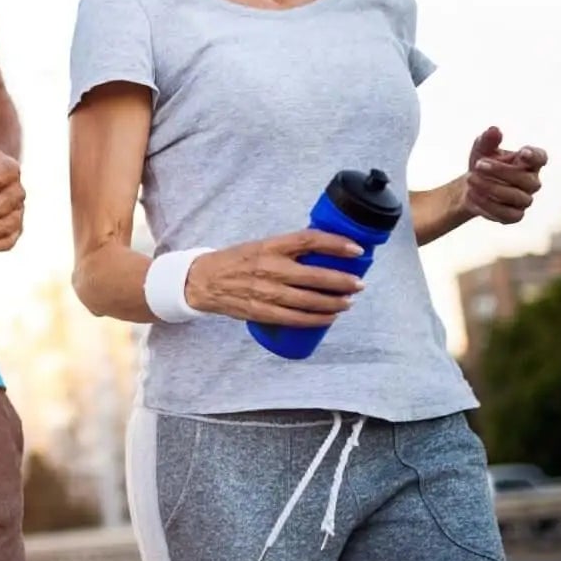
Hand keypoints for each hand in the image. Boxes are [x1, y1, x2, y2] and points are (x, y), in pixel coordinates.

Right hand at [185, 230, 367, 326]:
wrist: (202, 281)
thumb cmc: (235, 261)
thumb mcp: (260, 246)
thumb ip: (287, 249)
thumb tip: (324, 252)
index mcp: (269, 246)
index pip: (309, 240)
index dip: (336, 244)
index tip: (356, 250)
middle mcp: (268, 267)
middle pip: (314, 275)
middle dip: (342, 281)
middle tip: (358, 284)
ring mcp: (264, 291)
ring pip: (308, 300)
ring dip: (333, 303)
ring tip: (347, 302)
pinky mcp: (260, 311)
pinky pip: (294, 318)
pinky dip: (315, 319)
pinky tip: (329, 318)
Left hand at [460, 126, 546, 224]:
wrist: (470, 186)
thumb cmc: (482, 163)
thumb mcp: (481, 149)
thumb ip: (488, 139)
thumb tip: (494, 130)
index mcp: (529, 162)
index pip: (541, 158)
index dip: (535, 156)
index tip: (522, 153)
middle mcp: (531, 182)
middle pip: (527, 180)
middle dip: (502, 171)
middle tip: (478, 164)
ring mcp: (524, 200)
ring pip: (517, 197)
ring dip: (492, 188)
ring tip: (470, 179)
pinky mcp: (514, 215)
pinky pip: (507, 214)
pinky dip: (488, 205)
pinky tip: (472, 195)